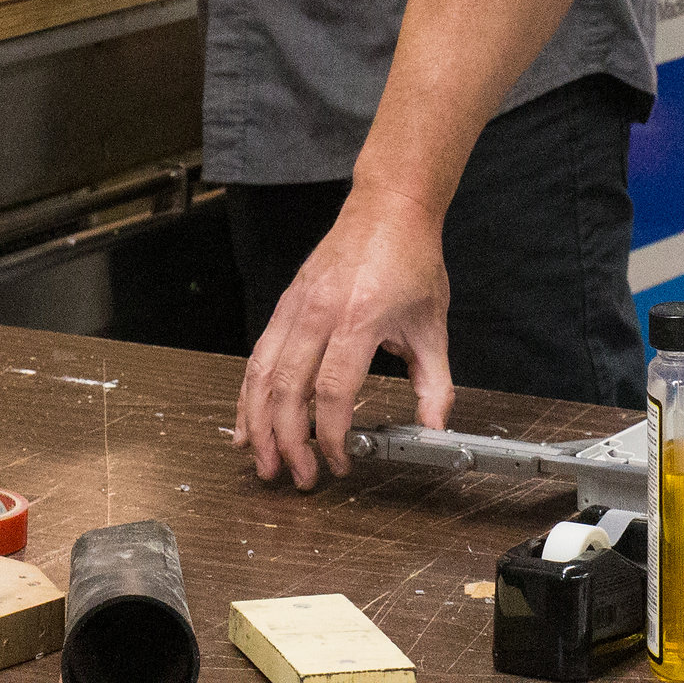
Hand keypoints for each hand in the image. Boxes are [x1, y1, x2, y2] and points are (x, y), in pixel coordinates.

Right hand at [234, 181, 453, 487]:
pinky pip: (258, 355)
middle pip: (287, 390)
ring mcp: (296, 306)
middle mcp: (319, 313)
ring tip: (262, 461)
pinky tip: (248, 420)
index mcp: (359, 319)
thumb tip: (434, 429)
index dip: (332, 436)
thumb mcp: (432, 325)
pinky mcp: (286, 304)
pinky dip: (249, 393)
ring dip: (258, 423)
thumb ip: (434, 383)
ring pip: (261, 374)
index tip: (341, 461)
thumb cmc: (410, 258)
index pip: (334, 392)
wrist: (388, 207)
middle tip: (298, 477)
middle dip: (288, 442)